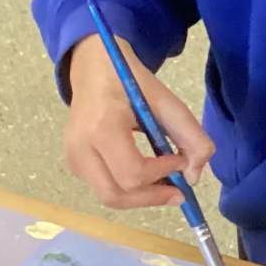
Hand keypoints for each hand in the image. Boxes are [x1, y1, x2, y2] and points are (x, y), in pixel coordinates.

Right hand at [62, 32, 214, 209]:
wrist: (93, 68)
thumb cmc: (130, 83)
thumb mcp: (168, 103)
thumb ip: (192, 138)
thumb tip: (192, 177)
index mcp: (101, 127)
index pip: (132, 172)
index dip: (162, 174)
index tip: (180, 160)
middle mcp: (80, 147)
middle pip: (116, 195)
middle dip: (152, 197)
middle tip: (179, 191)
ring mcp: (73, 157)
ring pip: (110, 196)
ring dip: (142, 196)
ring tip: (165, 182)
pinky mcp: (74, 164)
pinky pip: (105, 188)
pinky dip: (130, 189)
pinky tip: (147, 175)